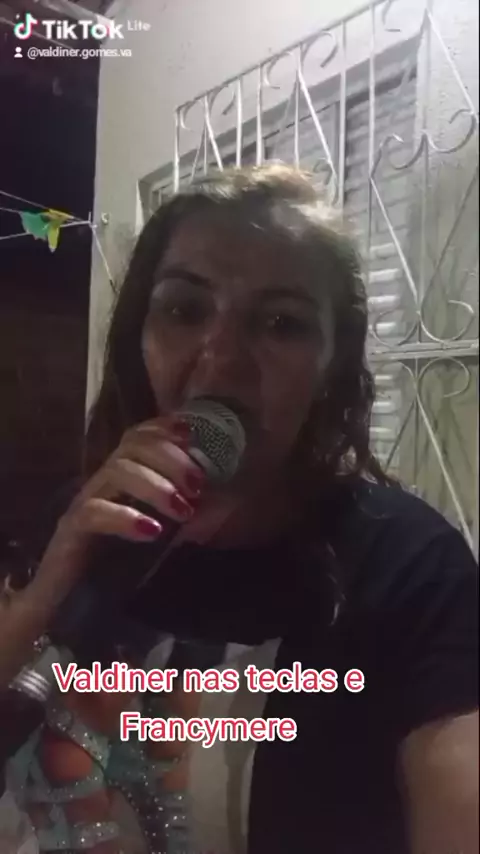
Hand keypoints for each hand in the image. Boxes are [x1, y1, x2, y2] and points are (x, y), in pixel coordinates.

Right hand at [31, 416, 205, 607]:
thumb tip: (225, 502)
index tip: (192, 435)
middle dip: (170, 458)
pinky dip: (125, 516)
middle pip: (130, 446)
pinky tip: (151, 530)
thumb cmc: (120, 569)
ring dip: (155, 485)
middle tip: (198, 485)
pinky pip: (94, 511)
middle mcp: (103, 483)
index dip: (162, 429)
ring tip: (182, 510)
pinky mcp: (72, 530)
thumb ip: (193, 516)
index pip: (137, 437)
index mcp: (123, 479)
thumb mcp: (169, 537)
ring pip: (115, 471)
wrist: (71, 608)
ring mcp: (84, 503)